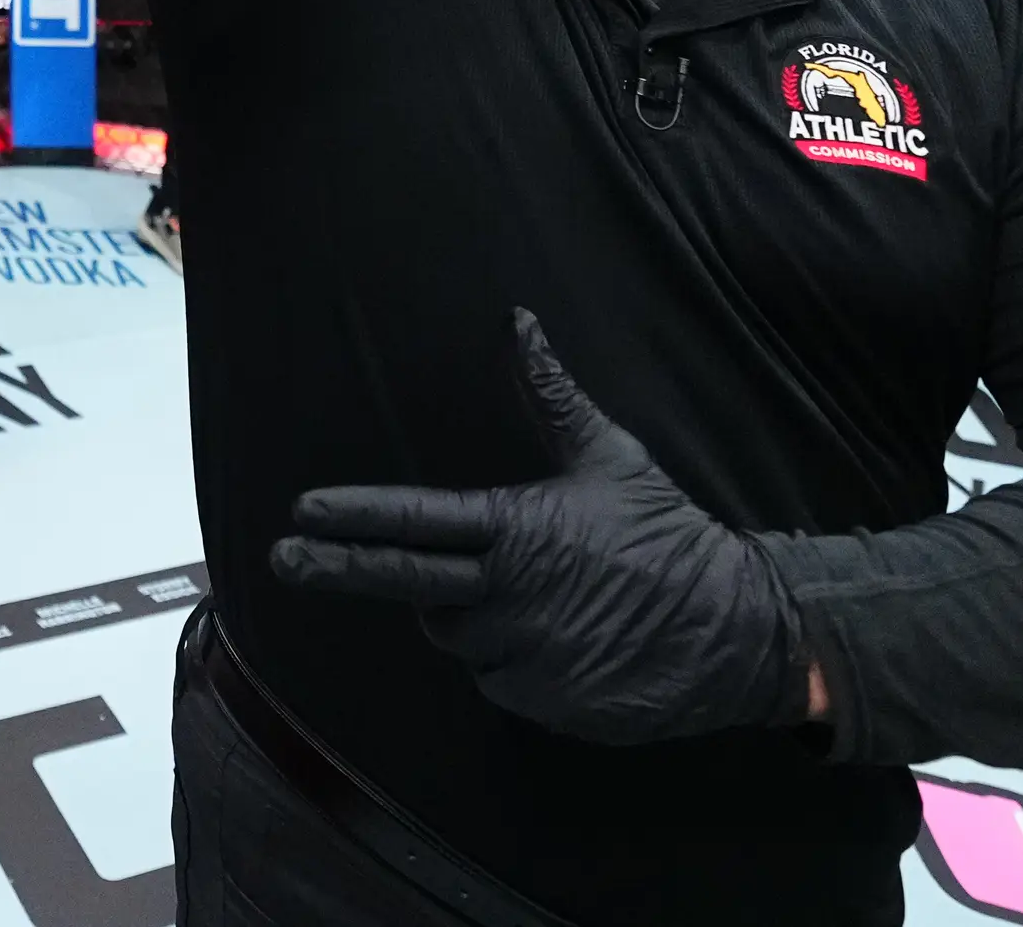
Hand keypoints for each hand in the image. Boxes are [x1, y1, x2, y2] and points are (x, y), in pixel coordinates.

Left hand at [270, 310, 805, 746]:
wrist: (739, 630)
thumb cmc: (668, 534)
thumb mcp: (610, 456)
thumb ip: (551, 394)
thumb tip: (517, 321)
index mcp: (519, 529)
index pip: (419, 520)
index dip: (358, 516)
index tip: (304, 511)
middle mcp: (510, 594)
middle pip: (406, 583)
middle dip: (338, 568)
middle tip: (283, 557)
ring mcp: (523, 653)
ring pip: (453, 633)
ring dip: (465, 613)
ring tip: (527, 592)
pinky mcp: (541, 701)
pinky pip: (493, 679)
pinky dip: (505, 659)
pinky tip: (550, 636)